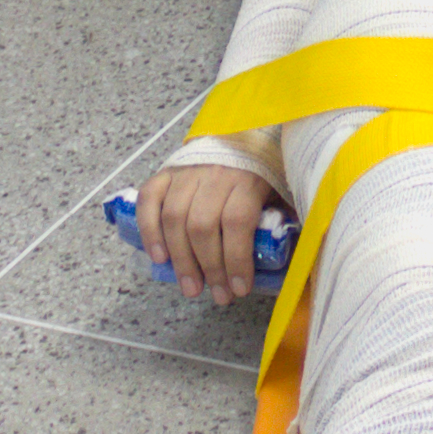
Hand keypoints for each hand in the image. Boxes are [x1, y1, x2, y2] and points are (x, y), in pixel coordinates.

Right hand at [136, 160, 276, 304]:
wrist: (241, 138)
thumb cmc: (262, 174)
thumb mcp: (280, 194)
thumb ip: (280, 222)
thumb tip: (283, 263)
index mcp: (247, 179)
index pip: (237, 221)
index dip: (236, 259)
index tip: (240, 289)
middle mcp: (214, 173)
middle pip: (202, 225)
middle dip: (209, 268)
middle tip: (217, 296)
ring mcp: (186, 172)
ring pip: (174, 217)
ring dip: (181, 259)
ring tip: (191, 287)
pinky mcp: (166, 172)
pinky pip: (149, 199)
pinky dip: (149, 230)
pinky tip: (159, 257)